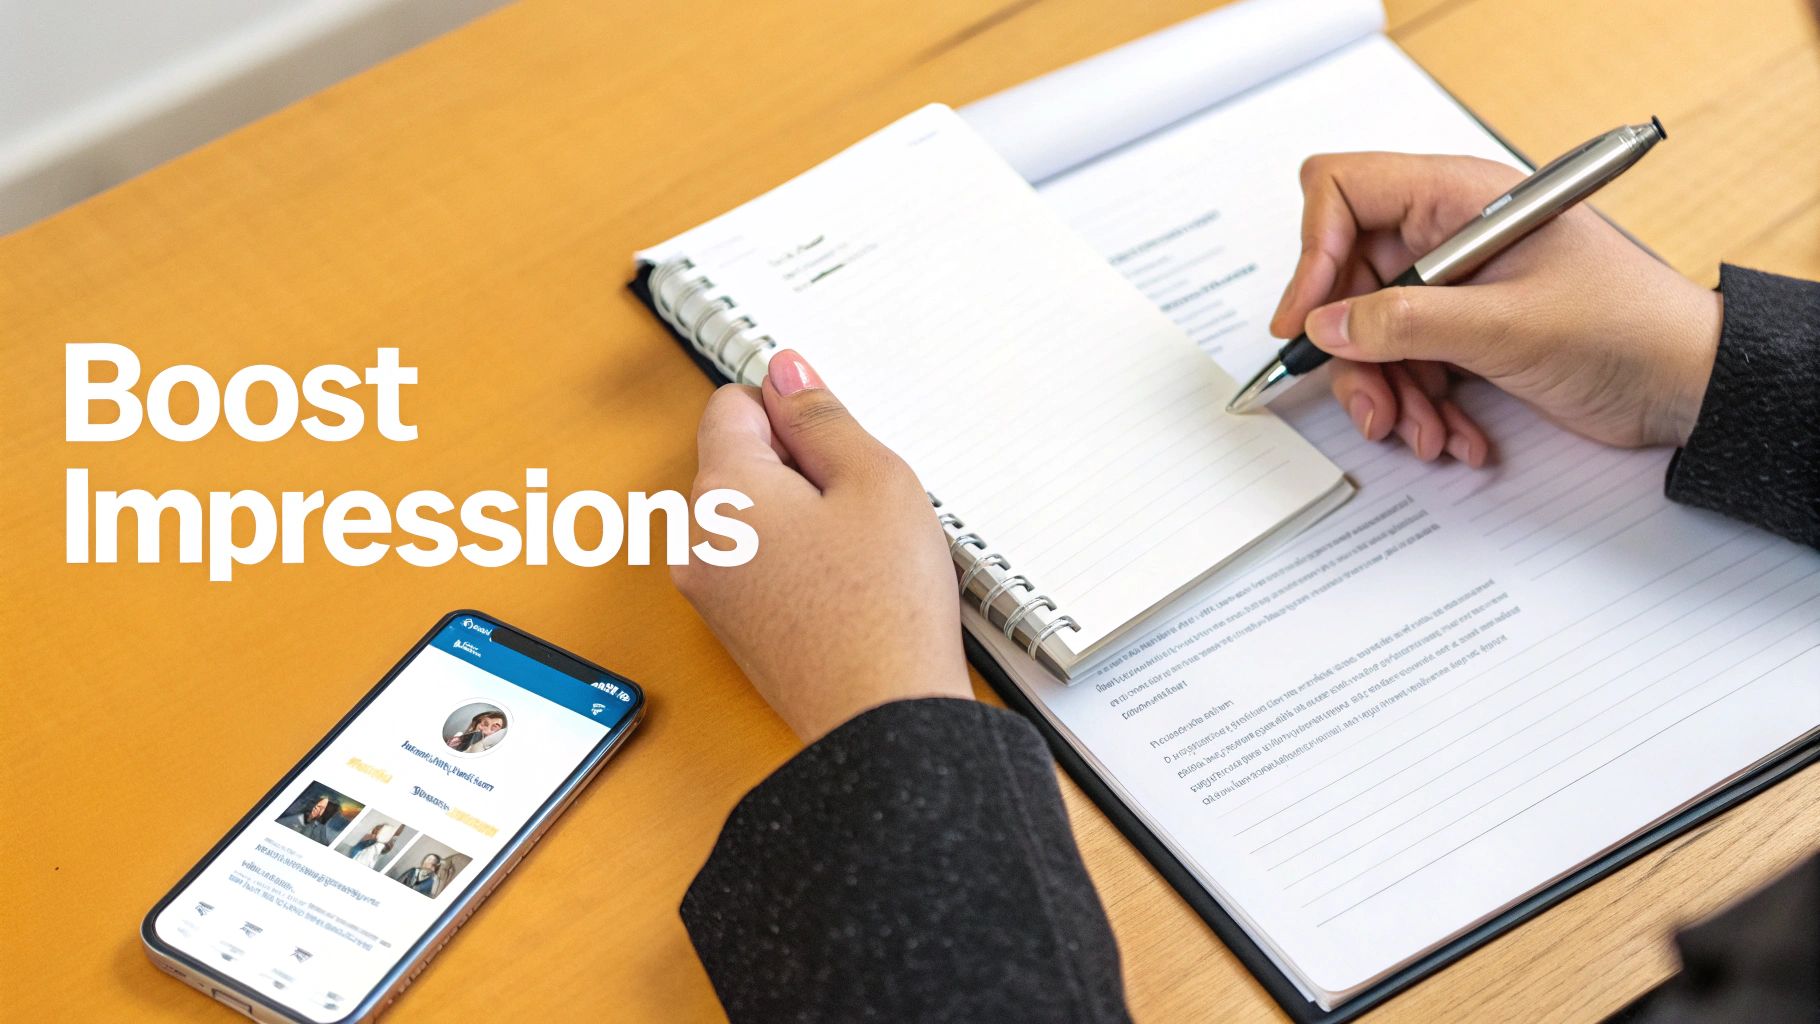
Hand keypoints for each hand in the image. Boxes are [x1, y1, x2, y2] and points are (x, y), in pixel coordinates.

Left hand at [673, 350, 971, 741]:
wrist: (883, 724)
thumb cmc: (886, 610)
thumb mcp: (875, 480)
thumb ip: (822, 417)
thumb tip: (785, 372)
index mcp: (721, 494)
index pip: (731, 405)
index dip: (792, 414)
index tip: (836, 447)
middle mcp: (696, 542)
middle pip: (737, 464)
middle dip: (797, 471)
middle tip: (859, 510)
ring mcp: (709, 592)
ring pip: (750, 518)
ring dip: (798, 520)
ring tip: (855, 559)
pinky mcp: (731, 631)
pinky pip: (756, 567)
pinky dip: (795, 566)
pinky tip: (843, 592)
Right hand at [1269, 152, 1722, 461]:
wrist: (1688, 385)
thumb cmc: (1627, 328)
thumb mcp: (1505, 326)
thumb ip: (1405, 323)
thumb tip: (1326, 325)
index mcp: (1459, 199)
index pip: (1345, 193)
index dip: (1313, 254)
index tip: (1306, 320)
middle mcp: (1449, 234)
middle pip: (1349, 280)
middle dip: (1357, 353)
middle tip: (1374, 404)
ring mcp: (1456, 285)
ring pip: (1373, 333)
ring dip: (1390, 392)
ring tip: (1425, 432)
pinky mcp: (1466, 331)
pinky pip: (1408, 364)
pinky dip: (1423, 407)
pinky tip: (1456, 433)